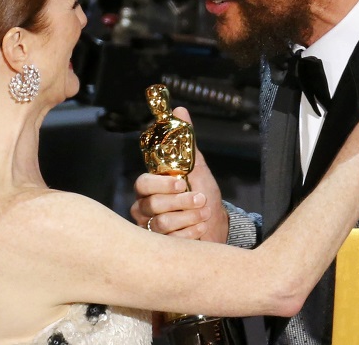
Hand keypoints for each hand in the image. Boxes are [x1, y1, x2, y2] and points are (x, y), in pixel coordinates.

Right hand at [131, 108, 228, 241]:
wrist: (215, 224)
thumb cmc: (202, 194)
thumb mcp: (197, 166)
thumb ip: (186, 141)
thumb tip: (180, 110)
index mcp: (150, 187)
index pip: (142, 183)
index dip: (162, 184)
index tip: (182, 182)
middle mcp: (144, 207)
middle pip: (151, 204)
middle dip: (181, 202)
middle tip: (200, 199)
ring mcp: (150, 229)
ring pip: (162, 223)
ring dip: (189, 218)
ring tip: (203, 214)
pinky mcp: (160, 248)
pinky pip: (171, 242)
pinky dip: (190, 233)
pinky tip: (200, 229)